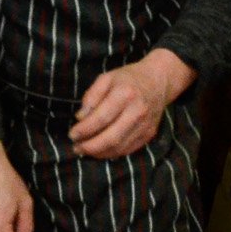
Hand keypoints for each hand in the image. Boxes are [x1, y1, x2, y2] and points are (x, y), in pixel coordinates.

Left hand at [70, 49, 195, 158]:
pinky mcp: (149, 134)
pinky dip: (112, 153)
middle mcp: (137, 111)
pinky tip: (100, 150)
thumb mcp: (106, 78)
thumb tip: (80, 118)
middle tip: (76, 147)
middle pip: (111, 138)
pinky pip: (128, 150)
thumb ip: (91, 96)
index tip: (72, 134)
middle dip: (90, 146)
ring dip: (99, 153)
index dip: (84, 130)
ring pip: (119, 147)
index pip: (101, 118)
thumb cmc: (128, 79)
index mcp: (125, 94)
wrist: (158, 81)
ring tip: (85, 150)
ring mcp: (145, 125)